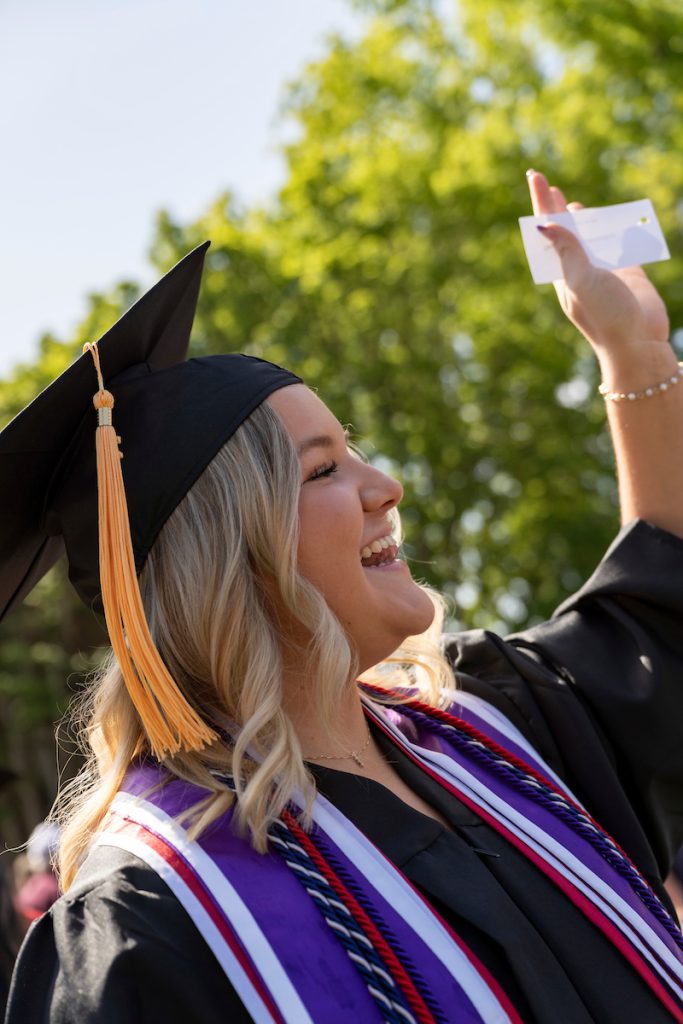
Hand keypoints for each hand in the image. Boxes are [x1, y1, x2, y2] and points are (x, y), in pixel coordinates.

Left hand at [527, 170, 669, 353]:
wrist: (638, 344)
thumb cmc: (605, 315)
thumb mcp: (581, 280)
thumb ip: (567, 250)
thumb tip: (543, 223)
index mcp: (563, 270)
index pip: (549, 227)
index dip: (542, 200)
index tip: (535, 175)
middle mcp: (580, 269)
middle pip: (565, 230)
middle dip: (554, 207)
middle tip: (546, 184)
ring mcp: (604, 271)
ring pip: (590, 237)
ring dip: (582, 220)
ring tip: (572, 203)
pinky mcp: (628, 274)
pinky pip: (620, 246)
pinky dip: (617, 232)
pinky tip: (613, 222)